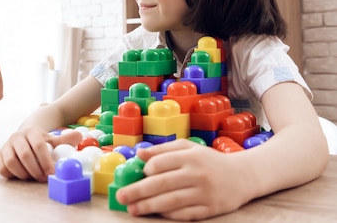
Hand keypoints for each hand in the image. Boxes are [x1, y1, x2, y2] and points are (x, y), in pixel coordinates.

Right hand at [0, 127, 81, 180]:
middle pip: (24, 154)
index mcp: (31, 131)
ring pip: (11, 161)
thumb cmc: (41, 143)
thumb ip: (65, 140)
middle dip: (35, 169)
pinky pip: (1, 167)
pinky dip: (11, 174)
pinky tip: (21, 175)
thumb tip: (79, 137)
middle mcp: (16, 136)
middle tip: (43, 178)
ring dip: (23, 173)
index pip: (38, 144)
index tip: (51, 172)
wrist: (24, 140)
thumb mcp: (53, 140)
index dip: (45, 160)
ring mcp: (6, 145)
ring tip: (33, 177)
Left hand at [115, 138, 251, 219]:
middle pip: (163, 184)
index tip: (137, 175)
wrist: (242, 176)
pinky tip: (156, 213)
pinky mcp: (211, 209)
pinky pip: (186, 214)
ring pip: (172, 201)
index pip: (161, 163)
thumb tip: (139, 153)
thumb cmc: (208, 160)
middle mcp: (198, 174)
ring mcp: (205, 193)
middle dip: (138, 191)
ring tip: (133, 209)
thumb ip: (162, 149)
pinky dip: (169, 214)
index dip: (145, 170)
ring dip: (149, 206)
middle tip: (122, 196)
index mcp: (190, 156)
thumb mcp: (188, 148)